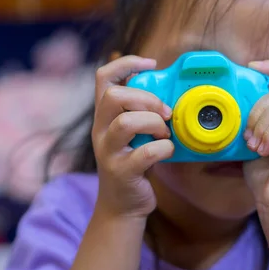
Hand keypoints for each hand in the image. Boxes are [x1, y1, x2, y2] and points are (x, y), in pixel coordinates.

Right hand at [92, 55, 173, 217]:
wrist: (122, 207)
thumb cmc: (133, 163)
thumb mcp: (131, 133)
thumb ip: (139, 110)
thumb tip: (166, 85)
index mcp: (104, 115)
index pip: (103, 76)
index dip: (126, 62)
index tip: (151, 64)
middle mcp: (100, 130)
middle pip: (113, 97)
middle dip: (146, 99)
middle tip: (165, 113)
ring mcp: (108, 152)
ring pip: (126, 123)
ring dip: (154, 124)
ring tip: (165, 134)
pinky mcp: (121, 172)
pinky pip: (145, 153)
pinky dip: (164, 149)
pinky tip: (168, 152)